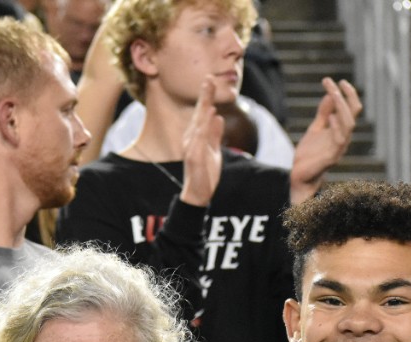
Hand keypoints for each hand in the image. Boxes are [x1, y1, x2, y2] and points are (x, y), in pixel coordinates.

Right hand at [180, 77, 224, 207]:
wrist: (199, 193)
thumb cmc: (206, 173)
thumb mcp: (214, 150)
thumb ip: (215, 135)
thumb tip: (218, 118)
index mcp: (196, 136)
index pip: (202, 114)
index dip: (206, 97)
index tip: (210, 80)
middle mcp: (191, 139)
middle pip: (199, 115)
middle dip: (204, 97)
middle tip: (209, 79)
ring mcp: (191, 148)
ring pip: (199, 125)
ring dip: (203, 109)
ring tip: (209, 95)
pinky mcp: (194, 158)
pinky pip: (200, 141)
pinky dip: (204, 128)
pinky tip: (210, 118)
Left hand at [290, 77, 361, 201]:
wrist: (300, 176)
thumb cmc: (309, 154)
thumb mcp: (315, 129)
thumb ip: (324, 114)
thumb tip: (330, 94)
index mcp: (341, 130)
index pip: (351, 108)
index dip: (347, 94)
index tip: (337, 80)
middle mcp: (344, 137)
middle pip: (353, 113)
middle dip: (347, 97)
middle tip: (338, 83)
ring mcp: (339, 148)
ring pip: (349, 124)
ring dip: (342, 108)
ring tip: (334, 94)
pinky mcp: (332, 157)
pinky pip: (340, 140)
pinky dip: (337, 127)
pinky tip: (331, 117)